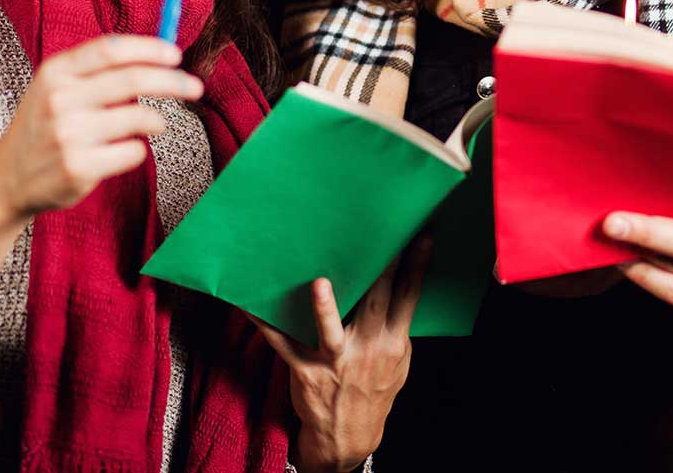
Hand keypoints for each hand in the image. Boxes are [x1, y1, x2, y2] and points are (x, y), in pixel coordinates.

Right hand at [0, 35, 199, 225]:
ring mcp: (67, 135)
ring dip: (156, 121)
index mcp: (55, 72)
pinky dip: (137, 149)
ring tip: (153, 124)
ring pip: (140, 117)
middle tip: (196, 87)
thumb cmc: (45, 124)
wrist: (7, 177)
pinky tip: (120, 151)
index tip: (176, 55)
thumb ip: (99, 67)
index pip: (112, 49)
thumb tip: (161, 50)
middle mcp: (59, 100)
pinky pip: (133, 151)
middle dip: (174, 82)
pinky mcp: (78, 167)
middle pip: (134, 80)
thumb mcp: (56, 86)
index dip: (150, 49)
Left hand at [257, 241, 430, 472]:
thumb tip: (397, 285)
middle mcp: (366, 351)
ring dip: (324, 310)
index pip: (408, 298)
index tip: (421, 237)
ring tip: (320, 284)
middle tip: (377, 236)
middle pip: (374, 303)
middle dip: (379, 270)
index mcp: (392, 343)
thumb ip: (396, 327)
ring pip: (329, 332)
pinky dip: (266, 327)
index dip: (417, 266)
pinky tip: (250, 305)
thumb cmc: (373, 390)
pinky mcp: (305, 371)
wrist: (348, 436)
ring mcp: (335, 362)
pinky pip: (283, 345)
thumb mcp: (397, 363)